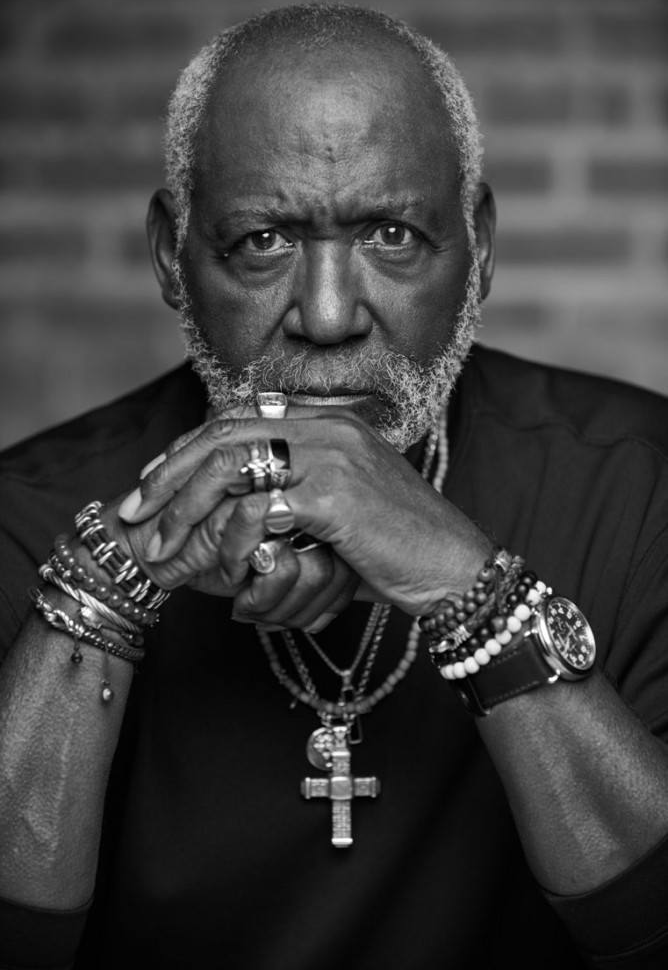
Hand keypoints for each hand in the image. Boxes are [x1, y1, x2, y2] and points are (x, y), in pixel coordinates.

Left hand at [118, 406, 492, 617]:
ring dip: (184, 505)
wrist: (454, 568)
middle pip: (225, 434)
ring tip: (159, 543)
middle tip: (135, 507)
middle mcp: (329, 428)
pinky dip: (225, 537)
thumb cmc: (399, 545)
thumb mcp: (346, 503)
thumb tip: (242, 503)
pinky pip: (258, 509)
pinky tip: (209, 564)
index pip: (240, 419)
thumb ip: (298, 487)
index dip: (188, 447)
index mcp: (330, 422)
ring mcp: (333, 457)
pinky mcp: (334, 496)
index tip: (155, 480)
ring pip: (232, 465)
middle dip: (169, 472)